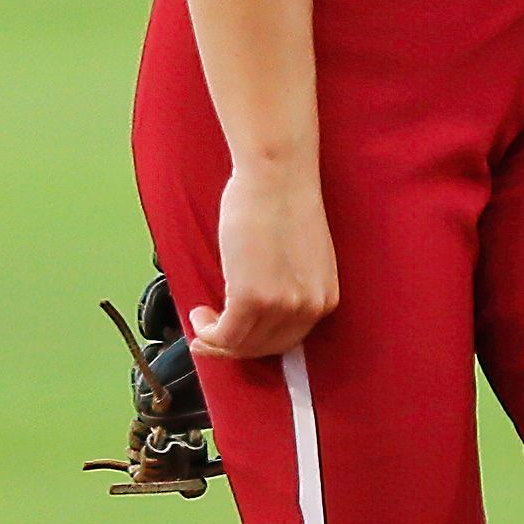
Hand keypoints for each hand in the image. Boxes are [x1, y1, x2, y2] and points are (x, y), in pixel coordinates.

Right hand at [196, 159, 337, 360]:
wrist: (277, 174)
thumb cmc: (283, 202)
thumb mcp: (299, 257)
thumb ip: (288, 287)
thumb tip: (258, 307)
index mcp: (324, 298)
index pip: (288, 341)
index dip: (256, 344)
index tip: (235, 340)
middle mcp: (308, 308)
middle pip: (265, 348)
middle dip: (233, 348)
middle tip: (208, 339)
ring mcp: (281, 305)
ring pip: (242, 345)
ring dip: (216, 340)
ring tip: (202, 323)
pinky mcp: (251, 298)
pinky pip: (225, 334)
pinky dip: (207, 333)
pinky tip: (199, 316)